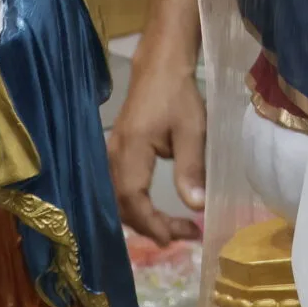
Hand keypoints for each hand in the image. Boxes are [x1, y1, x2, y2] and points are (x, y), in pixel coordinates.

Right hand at [105, 60, 205, 244]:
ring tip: (175, 229)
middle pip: (121, 204)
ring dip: (143, 218)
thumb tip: (197, 206)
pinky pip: (119, 189)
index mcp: (130, 150)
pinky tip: (156, 213)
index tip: (175, 237)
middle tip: (184, 235)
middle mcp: (113, 156)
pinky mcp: (115, 155)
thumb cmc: (178, 97)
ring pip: (118, 199)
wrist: (158, 69)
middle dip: (150, 226)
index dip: (151, 222)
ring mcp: (111, 155)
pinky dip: (136, 207)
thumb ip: (192, 167)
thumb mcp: (192, 130)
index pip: (133, 197)